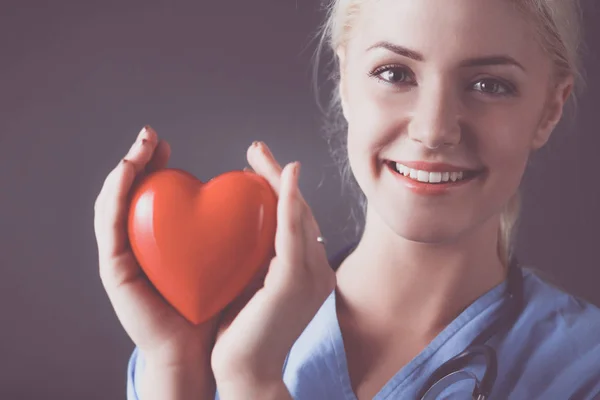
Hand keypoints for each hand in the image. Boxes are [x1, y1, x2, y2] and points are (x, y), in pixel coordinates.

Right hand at [94, 126, 217, 397]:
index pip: (150, 195)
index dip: (155, 166)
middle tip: (150, 135)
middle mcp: (137, 243)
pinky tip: (128, 172)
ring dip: (125, 170)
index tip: (168, 145)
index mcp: (159, 239)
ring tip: (140, 146)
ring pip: (114, 202)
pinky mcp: (115, 268)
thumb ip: (232, 223)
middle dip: (137, 159)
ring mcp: (123, 255)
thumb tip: (254, 186)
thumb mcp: (227, 252)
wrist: (201, 349)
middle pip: (130, 193)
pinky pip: (110, 225)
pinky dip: (116, 194)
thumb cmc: (218, 302)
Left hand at [211, 141, 336, 395]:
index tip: (257, 168)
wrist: (245, 372)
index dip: (281, 190)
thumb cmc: (243, 332)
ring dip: (280, 180)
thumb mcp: (253, 286)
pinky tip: (281, 176)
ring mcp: (311, 276)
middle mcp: (318, 271)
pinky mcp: (295, 282)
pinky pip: (292, 232)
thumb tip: (242, 230)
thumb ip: (258, 259)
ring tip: (259, 154)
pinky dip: (288, 201)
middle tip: (256, 150)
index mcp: (309, 273)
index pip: (296, 221)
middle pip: (300, 211)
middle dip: (278, 177)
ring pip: (299, 215)